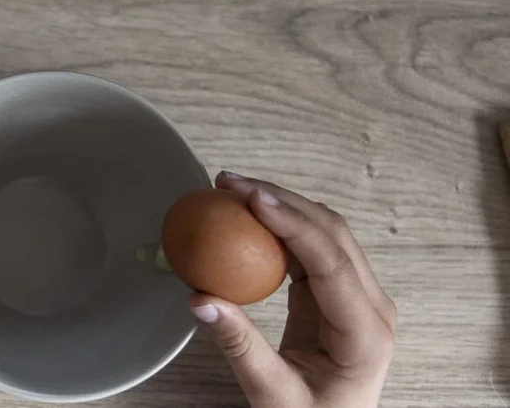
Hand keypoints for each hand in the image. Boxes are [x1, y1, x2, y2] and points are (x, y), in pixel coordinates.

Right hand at [192, 171, 396, 407]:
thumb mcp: (271, 394)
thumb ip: (238, 346)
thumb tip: (199, 297)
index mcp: (364, 333)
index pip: (331, 262)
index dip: (293, 223)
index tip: (251, 198)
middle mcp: (371, 307)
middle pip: (333, 234)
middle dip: (282, 200)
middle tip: (229, 183)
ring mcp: (358, 298)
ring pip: (325, 232)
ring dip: (282, 206)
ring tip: (232, 191)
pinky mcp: (338, 295)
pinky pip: (312, 248)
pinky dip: (280, 227)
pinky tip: (246, 217)